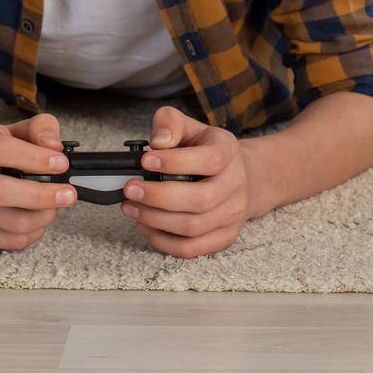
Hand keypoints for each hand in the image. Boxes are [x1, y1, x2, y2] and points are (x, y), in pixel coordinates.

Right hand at [0, 112, 76, 250]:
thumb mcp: (16, 130)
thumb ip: (41, 128)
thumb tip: (55, 147)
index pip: (0, 150)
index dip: (34, 158)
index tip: (60, 163)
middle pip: (1, 192)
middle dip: (43, 196)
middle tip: (68, 194)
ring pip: (13, 223)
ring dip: (44, 216)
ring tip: (54, 205)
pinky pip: (13, 241)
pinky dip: (35, 232)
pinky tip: (37, 218)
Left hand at [122, 105, 252, 257]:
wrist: (242, 175)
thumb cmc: (207, 150)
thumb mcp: (190, 127)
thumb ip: (170, 123)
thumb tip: (159, 142)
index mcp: (228, 152)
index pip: (209, 160)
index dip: (175, 162)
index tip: (145, 160)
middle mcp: (236, 184)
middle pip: (200, 200)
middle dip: (158, 197)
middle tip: (130, 189)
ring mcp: (233, 214)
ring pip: (192, 227)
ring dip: (155, 220)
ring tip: (131, 208)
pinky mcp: (224, 237)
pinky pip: (191, 249)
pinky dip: (163, 242)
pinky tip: (146, 226)